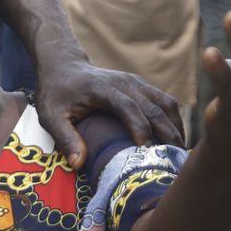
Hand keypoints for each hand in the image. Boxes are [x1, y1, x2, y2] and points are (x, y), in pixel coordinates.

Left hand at [34, 54, 184, 167]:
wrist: (63, 66)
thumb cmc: (55, 94)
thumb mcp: (50, 116)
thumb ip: (64, 138)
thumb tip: (78, 164)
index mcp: (103, 89)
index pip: (128, 107)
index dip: (140, 127)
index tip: (145, 150)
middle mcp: (125, 83)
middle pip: (154, 107)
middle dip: (167, 133)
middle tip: (173, 159)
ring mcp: (136, 83)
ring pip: (166, 103)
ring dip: (176, 126)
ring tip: (179, 152)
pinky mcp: (141, 86)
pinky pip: (165, 101)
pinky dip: (173, 119)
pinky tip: (175, 138)